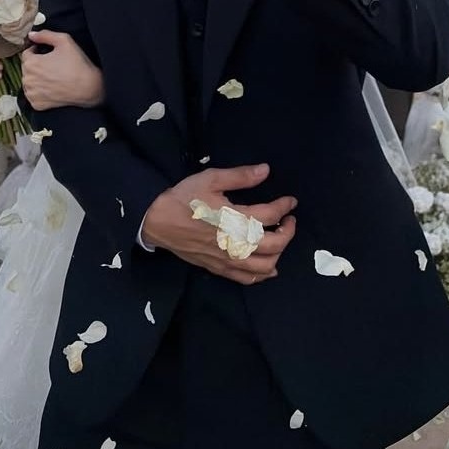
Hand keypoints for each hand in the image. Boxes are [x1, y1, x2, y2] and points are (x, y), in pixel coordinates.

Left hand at [21, 30, 103, 109]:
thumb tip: (31, 35)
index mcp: (31, 63)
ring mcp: (31, 94)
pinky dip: (40, 92)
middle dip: (37, 64)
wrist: (88, 88)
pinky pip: (33, 95)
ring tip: (53, 76)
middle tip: (53, 65)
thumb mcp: (64, 40)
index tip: (48, 54)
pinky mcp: (37, 105)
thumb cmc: (77, 63)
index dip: (37, 51)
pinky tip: (52, 87)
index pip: (26, 53)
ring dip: (36, 78)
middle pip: (27, 68)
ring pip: (29, 82)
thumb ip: (45, 35)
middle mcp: (27, 79)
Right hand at [141, 163, 296, 284]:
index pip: (270, 215)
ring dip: (279, 253)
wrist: (158, 221)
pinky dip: (263, 274)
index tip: (291, 201)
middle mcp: (235, 243)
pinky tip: (269, 267)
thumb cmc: (184, 198)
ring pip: (264, 266)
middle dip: (288, 232)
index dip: (285, 207)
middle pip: (274, 245)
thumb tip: (266, 170)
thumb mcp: (211, 179)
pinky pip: (247, 279)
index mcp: (234, 219)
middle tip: (289, 220)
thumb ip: (240, 176)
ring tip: (279, 239)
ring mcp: (227, 259)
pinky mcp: (218, 268)